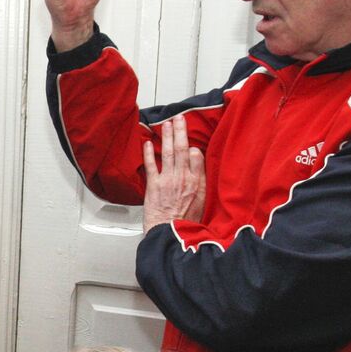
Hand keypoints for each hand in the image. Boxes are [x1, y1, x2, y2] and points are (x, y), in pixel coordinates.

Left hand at [142, 115, 205, 232]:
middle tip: (178, 119)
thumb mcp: (203, 202)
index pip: (196, 156)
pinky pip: (151, 164)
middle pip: (182, 149)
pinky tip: (147, 143)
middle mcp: (183, 178)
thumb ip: (202, 182)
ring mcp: (168, 180)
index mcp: (197, 182)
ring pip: (168, 152)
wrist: (170, 233)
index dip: (192, 145)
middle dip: (180, 131)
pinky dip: (148, 153)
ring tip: (166, 124)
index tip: (189, 138)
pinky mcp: (154, 186)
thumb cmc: (185, 221)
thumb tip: (198, 163)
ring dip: (166, 136)